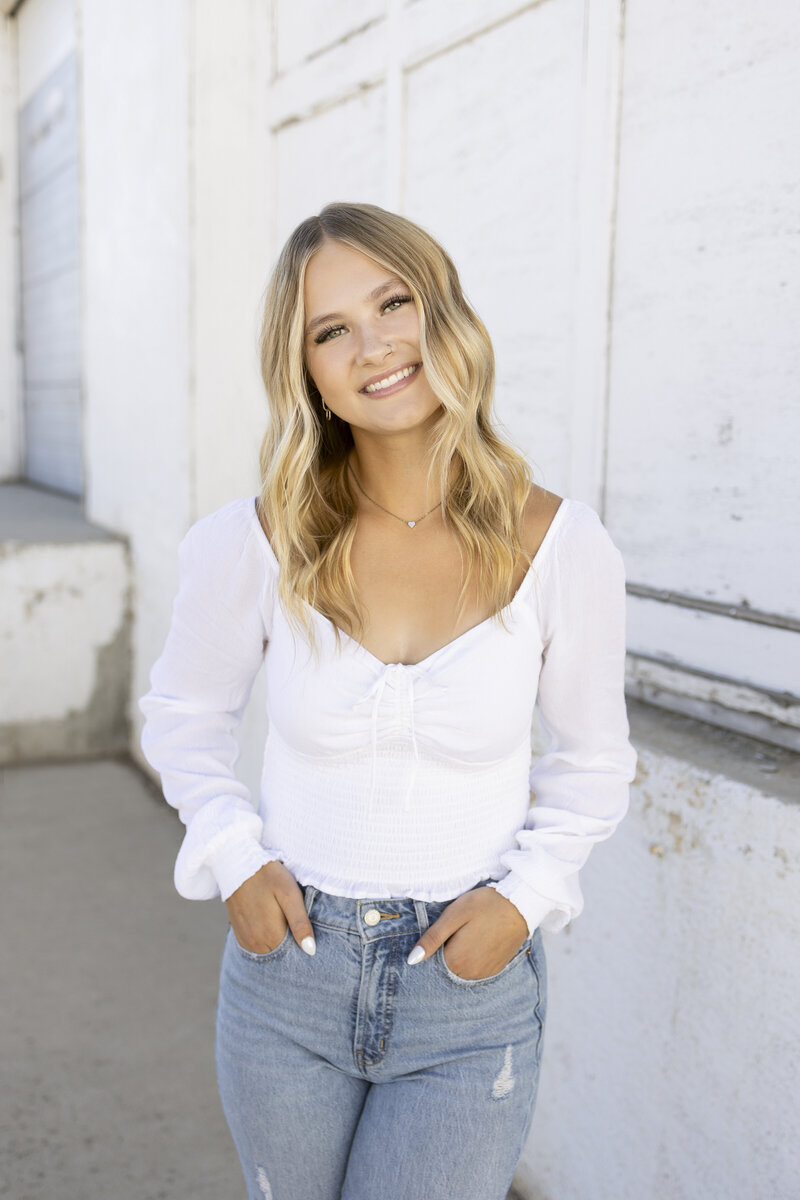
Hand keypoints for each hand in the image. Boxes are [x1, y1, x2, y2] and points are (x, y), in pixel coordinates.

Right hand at [225, 860, 315, 956]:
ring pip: (269, 950)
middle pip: (281, 953)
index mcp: (271, 936)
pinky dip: (266, 939)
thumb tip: (311, 950)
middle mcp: (255, 944)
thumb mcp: (289, 894)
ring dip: (278, 941)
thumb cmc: (268, 876)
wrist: (238, 863)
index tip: (307, 930)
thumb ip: (300, 923)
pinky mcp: (239, 934)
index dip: (303, 944)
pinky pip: (257, 945)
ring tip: (282, 918)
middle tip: (295, 919)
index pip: (293, 954)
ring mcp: (245, 940)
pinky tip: (271, 921)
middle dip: (291, 943)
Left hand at [407, 887, 529, 979]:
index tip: (441, 931)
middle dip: (445, 951)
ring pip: (460, 969)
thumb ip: (433, 938)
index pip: (431, 963)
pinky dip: (471, 958)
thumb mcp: (455, 915)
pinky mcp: (495, 969)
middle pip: (446, 967)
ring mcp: (484, 973)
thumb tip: (412, 960)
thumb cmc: (485, 905)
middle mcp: (470, 973)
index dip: (432, 946)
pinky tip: (477, 940)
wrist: (521, 905)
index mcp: (456, 960)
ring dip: (459, 955)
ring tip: (468, 933)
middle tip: (455, 928)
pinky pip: (475, 969)